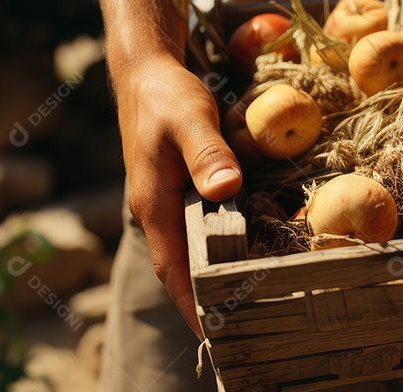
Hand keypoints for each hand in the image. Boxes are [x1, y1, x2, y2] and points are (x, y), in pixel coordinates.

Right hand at [114, 56, 242, 337]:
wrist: (149, 69)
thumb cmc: (167, 93)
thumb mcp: (191, 117)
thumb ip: (208, 153)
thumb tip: (226, 190)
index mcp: (155, 202)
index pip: (172, 266)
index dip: (191, 301)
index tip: (213, 334)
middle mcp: (159, 206)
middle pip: (182, 263)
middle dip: (207, 295)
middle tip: (245, 321)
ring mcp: (169, 195)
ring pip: (193, 243)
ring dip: (216, 268)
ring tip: (252, 294)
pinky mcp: (183, 182)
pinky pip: (202, 220)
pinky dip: (222, 237)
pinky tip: (251, 242)